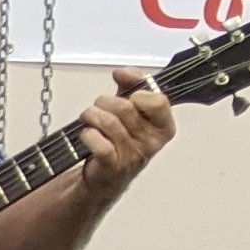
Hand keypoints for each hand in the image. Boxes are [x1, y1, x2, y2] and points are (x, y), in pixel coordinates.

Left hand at [73, 69, 175, 195]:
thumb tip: (123, 72)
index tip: (129, 94)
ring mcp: (133, 155)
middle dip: (103, 102)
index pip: (158, 100)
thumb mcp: (131, 110)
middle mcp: (152, 142)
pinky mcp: (113, 166)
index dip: (138, 92)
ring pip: (107, 121)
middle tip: (99, 110)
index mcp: (163, 127)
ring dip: (91, 116)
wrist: (105, 176)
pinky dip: (86, 134)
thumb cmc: (119, 140)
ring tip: (90, 121)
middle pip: (124, 107)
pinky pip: (96, 140)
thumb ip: (131, 86)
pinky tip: (88, 136)